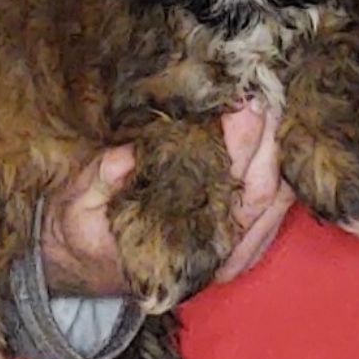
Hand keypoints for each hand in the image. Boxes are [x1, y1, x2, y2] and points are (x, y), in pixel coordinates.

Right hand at [41, 102, 293, 295]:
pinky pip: (271, 214)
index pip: (232, 192)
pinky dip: (280, 178)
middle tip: (267, 93)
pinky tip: (280, 145)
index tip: (244, 106)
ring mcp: (231, 256)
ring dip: (279, 155)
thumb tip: (127, 157)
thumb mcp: (77, 205)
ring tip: (277, 107)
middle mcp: (216, 257)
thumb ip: (101, 180)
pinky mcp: (234, 248)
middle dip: (268, 139)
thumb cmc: (82, 232)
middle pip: (264, 193)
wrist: (82, 265)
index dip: (243, 146)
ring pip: (275, 205)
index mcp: (182, 248)